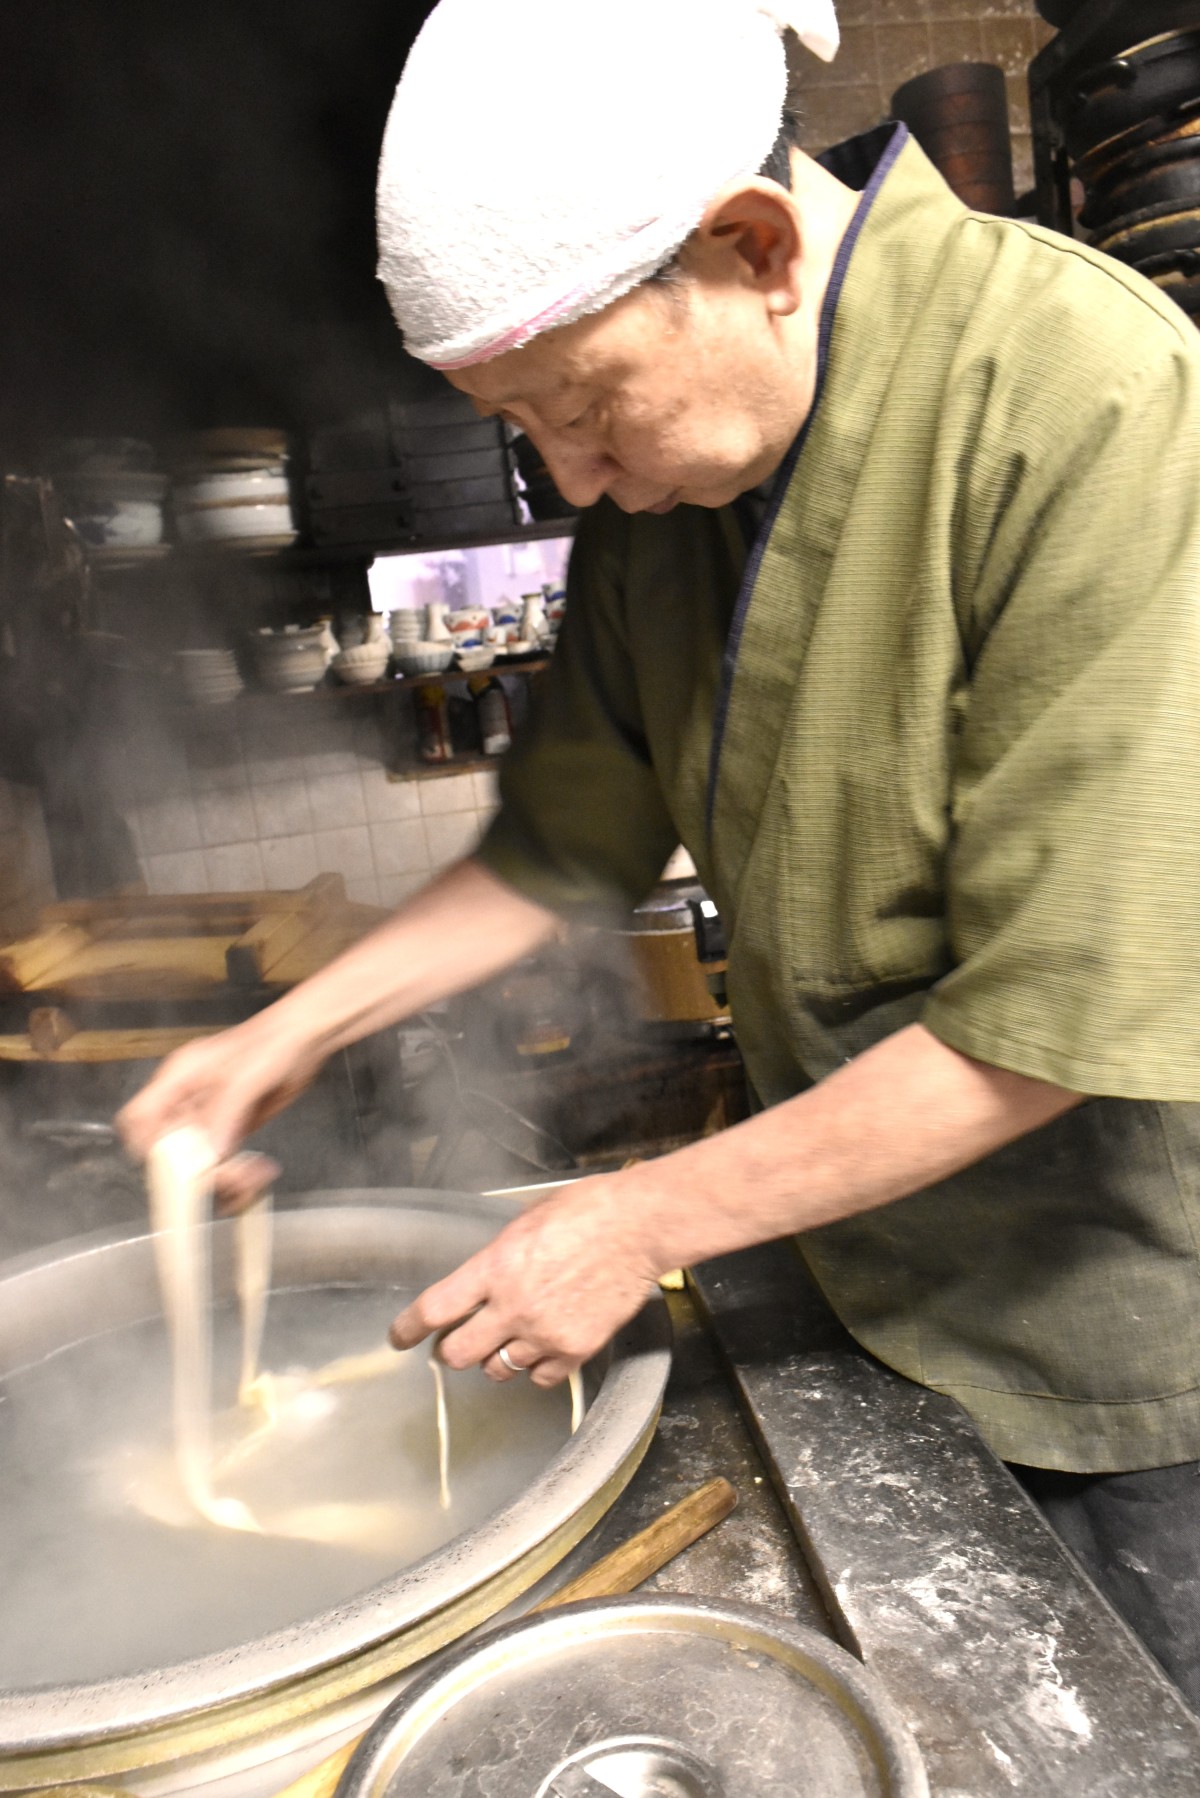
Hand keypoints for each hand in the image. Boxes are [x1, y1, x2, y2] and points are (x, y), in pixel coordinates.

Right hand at [116, 1014, 316, 1205]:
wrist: (307, 1037)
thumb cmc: (275, 1039)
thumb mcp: (246, 1075)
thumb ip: (226, 1112)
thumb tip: (211, 1149)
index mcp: (180, 1076)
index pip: (140, 1116)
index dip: (146, 1144)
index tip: (170, 1168)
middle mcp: (190, 1098)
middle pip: (169, 1147)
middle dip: (191, 1169)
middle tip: (223, 1175)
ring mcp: (211, 1116)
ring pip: (197, 1160)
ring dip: (220, 1176)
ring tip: (248, 1177)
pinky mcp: (233, 1128)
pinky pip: (224, 1160)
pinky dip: (237, 1173)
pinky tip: (257, 1172)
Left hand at [389, 1174, 662, 1386]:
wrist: (640, 1226)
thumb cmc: (589, 1210)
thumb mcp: (526, 1221)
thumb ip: (500, 1256)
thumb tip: (485, 1276)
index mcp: (495, 1266)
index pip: (434, 1308)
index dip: (408, 1328)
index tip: (399, 1337)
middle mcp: (513, 1306)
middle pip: (458, 1353)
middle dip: (450, 1351)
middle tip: (455, 1344)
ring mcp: (545, 1332)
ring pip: (498, 1370)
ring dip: (495, 1358)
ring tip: (507, 1341)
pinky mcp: (576, 1349)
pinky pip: (540, 1377)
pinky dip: (536, 1368)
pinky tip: (543, 1348)